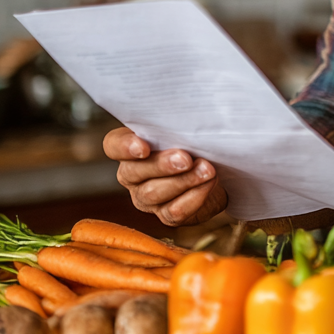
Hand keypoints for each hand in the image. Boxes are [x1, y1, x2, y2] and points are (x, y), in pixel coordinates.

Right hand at [103, 127, 227, 226]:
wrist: (219, 172)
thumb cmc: (197, 144)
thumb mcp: (186, 130)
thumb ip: (179, 126)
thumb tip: (190, 118)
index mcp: (131, 148)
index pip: (114, 145)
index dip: (124, 146)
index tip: (143, 147)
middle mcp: (132, 175)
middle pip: (134, 172)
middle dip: (161, 165)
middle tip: (185, 159)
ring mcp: (146, 198)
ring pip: (154, 193)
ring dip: (184, 180)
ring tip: (207, 170)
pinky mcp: (166, 215)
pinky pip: (174, 211)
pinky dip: (194, 197)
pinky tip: (209, 184)